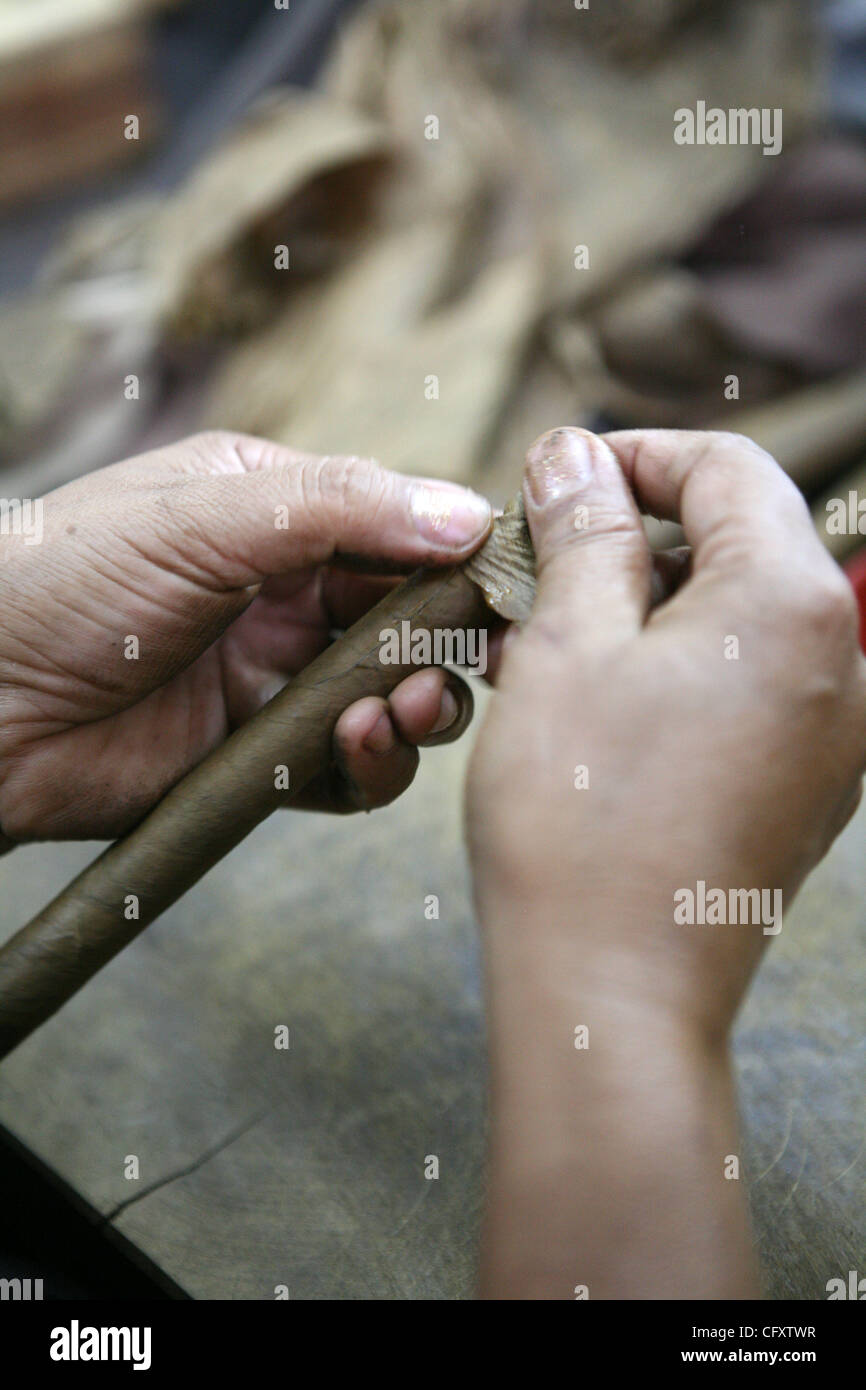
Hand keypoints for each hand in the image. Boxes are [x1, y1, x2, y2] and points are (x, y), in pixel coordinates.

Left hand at [0, 432, 491, 841]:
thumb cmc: (66, 578)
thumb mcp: (203, 514)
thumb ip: (338, 507)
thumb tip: (466, 513)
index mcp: (277, 510)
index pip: (401, 523)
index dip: (461, 553)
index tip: (509, 585)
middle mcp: (289, 593)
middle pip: (414, 617)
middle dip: (450, 641)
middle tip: (476, 661)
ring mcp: (278, 677)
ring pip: (395, 697)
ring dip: (419, 706)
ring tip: (400, 708)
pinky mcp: (263, 758)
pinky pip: (350, 768)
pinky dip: (373, 764)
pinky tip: (356, 745)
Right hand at [466, 426, 865, 1297]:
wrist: (611, 992)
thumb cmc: (579, 818)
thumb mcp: (566, 644)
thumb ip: (582, 531)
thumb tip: (574, 452)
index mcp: (791, 602)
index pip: (728, 468)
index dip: (634, 456)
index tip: (556, 478)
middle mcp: (841, 661)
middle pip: (742, 540)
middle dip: (635, 537)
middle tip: (538, 573)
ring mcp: (834, 733)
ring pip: (738, 618)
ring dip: (647, 607)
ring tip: (553, 648)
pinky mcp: (807, 786)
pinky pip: (748, 687)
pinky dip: (676, 670)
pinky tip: (599, 707)